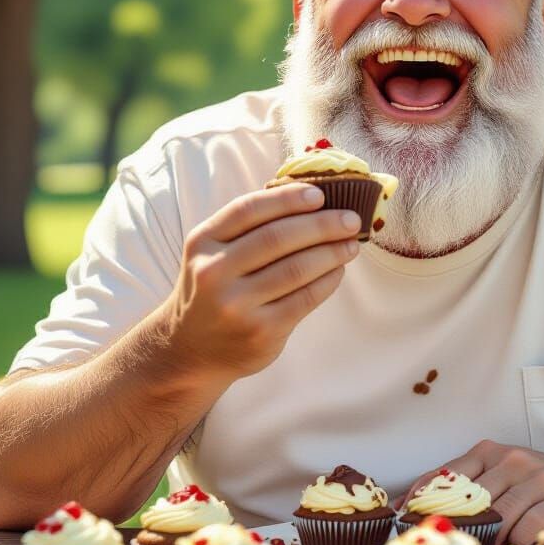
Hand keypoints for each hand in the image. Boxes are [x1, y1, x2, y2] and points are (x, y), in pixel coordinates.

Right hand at [162, 183, 360, 380]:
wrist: (192, 349)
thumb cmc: (216, 289)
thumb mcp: (215, 253)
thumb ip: (249, 228)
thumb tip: (311, 200)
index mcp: (203, 242)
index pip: (249, 209)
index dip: (288, 199)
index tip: (320, 194)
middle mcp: (214, 272)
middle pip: (278, 237)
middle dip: (322, 225)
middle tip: (351, 220)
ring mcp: (236, 305)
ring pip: (296, 268)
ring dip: (332, 252)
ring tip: (351, 244)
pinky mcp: (260, 332)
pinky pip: (305, 299)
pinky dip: (328, 281)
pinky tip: (338, 270)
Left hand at [398, 440, 543, 544]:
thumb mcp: (509, 475)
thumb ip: (473, 489)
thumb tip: (414, 509)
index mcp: (494, 451)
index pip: (446, 473)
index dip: (419, 497)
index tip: (396, 518)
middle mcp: (515, 460)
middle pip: (469, 500)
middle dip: (451, 528)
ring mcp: (541, 478)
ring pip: (499, 518)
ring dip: (488, 543)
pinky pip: (528, 530)